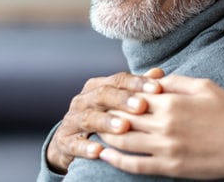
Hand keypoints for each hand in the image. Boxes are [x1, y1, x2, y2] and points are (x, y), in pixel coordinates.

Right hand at [46, 68, 163, 173]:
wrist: (69, 142)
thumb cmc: (102, 118)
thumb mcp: (117, 103)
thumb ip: (136, 89)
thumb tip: (158, 73)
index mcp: (97, 87)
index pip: (118, 80)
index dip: (137, 83)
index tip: (157, 88)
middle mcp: (83, 101)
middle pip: (103, 95)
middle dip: (123, 100)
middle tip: (142, 106)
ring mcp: (72, 120)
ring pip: (88, 118)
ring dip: (106, 122)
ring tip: (123, 127)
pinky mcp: (65, 141)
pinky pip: (74, 144)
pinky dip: (85, 147)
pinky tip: (98, 151)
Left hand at [97, 75, 223, 181]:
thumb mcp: (205, 87)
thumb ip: (176, 81)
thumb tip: (153, 77)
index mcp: (171, 101)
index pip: (130, 96)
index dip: (115, 95)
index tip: (104, 94)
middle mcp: (164, 124)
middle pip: (122, 118)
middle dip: (105, 115)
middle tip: (93, 113)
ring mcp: (166, 147)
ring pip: (123, 141)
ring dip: (105, 136)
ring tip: (95, 132)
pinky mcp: (170, 166)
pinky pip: (135, 165)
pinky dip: (116, 161)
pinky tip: (105, 156)